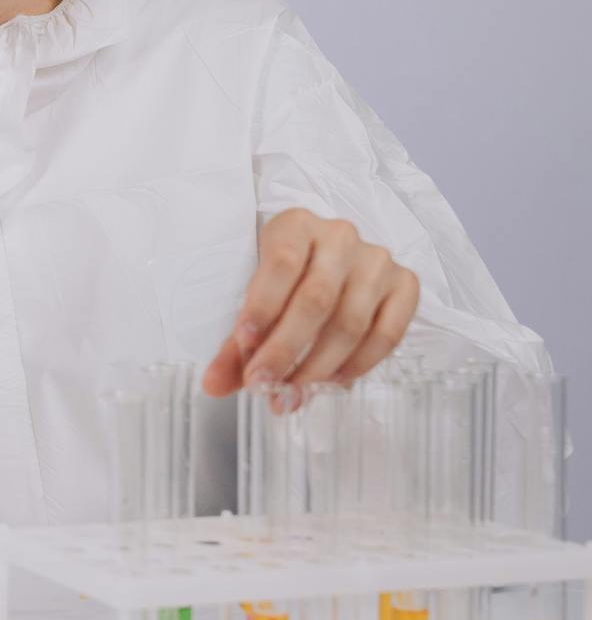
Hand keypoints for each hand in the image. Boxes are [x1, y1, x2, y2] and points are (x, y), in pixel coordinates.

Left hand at [201, 208, 420, 396]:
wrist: (328, 257)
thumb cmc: (284, 279)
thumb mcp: (255, 297)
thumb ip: (236, 343)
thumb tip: (214, 386)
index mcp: (296, 226)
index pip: (280, 265)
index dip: (262, 307)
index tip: (243, 346)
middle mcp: (341, 237)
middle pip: (315, 300)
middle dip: (285, 350)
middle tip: (262, 386)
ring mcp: (377, 260)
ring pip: (350, 322)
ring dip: (318, 367)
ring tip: (292, 394)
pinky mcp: (405, 284)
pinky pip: (387, 333)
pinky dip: (359, 364)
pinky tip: (332, 382)